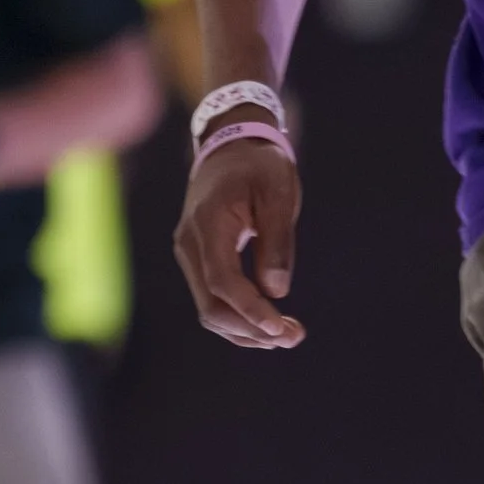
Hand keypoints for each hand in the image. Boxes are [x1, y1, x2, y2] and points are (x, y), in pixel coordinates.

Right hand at [175, 139, 303, 352]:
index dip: (250, 310)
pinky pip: (212, 299)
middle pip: (211, 305)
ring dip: (246, 330)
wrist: (230, 146)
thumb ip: (277, 240)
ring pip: (209, 309)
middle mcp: (190, 242)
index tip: (281, 328)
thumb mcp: (278, 192)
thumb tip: (277, 290)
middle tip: (294, 337)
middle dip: (252, 329)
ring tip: (287, 335)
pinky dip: (238, 318)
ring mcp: (189, 253)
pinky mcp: (197, 259)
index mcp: (208, 223)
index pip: (222, 281)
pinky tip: (268, 325)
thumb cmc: (259, 165)